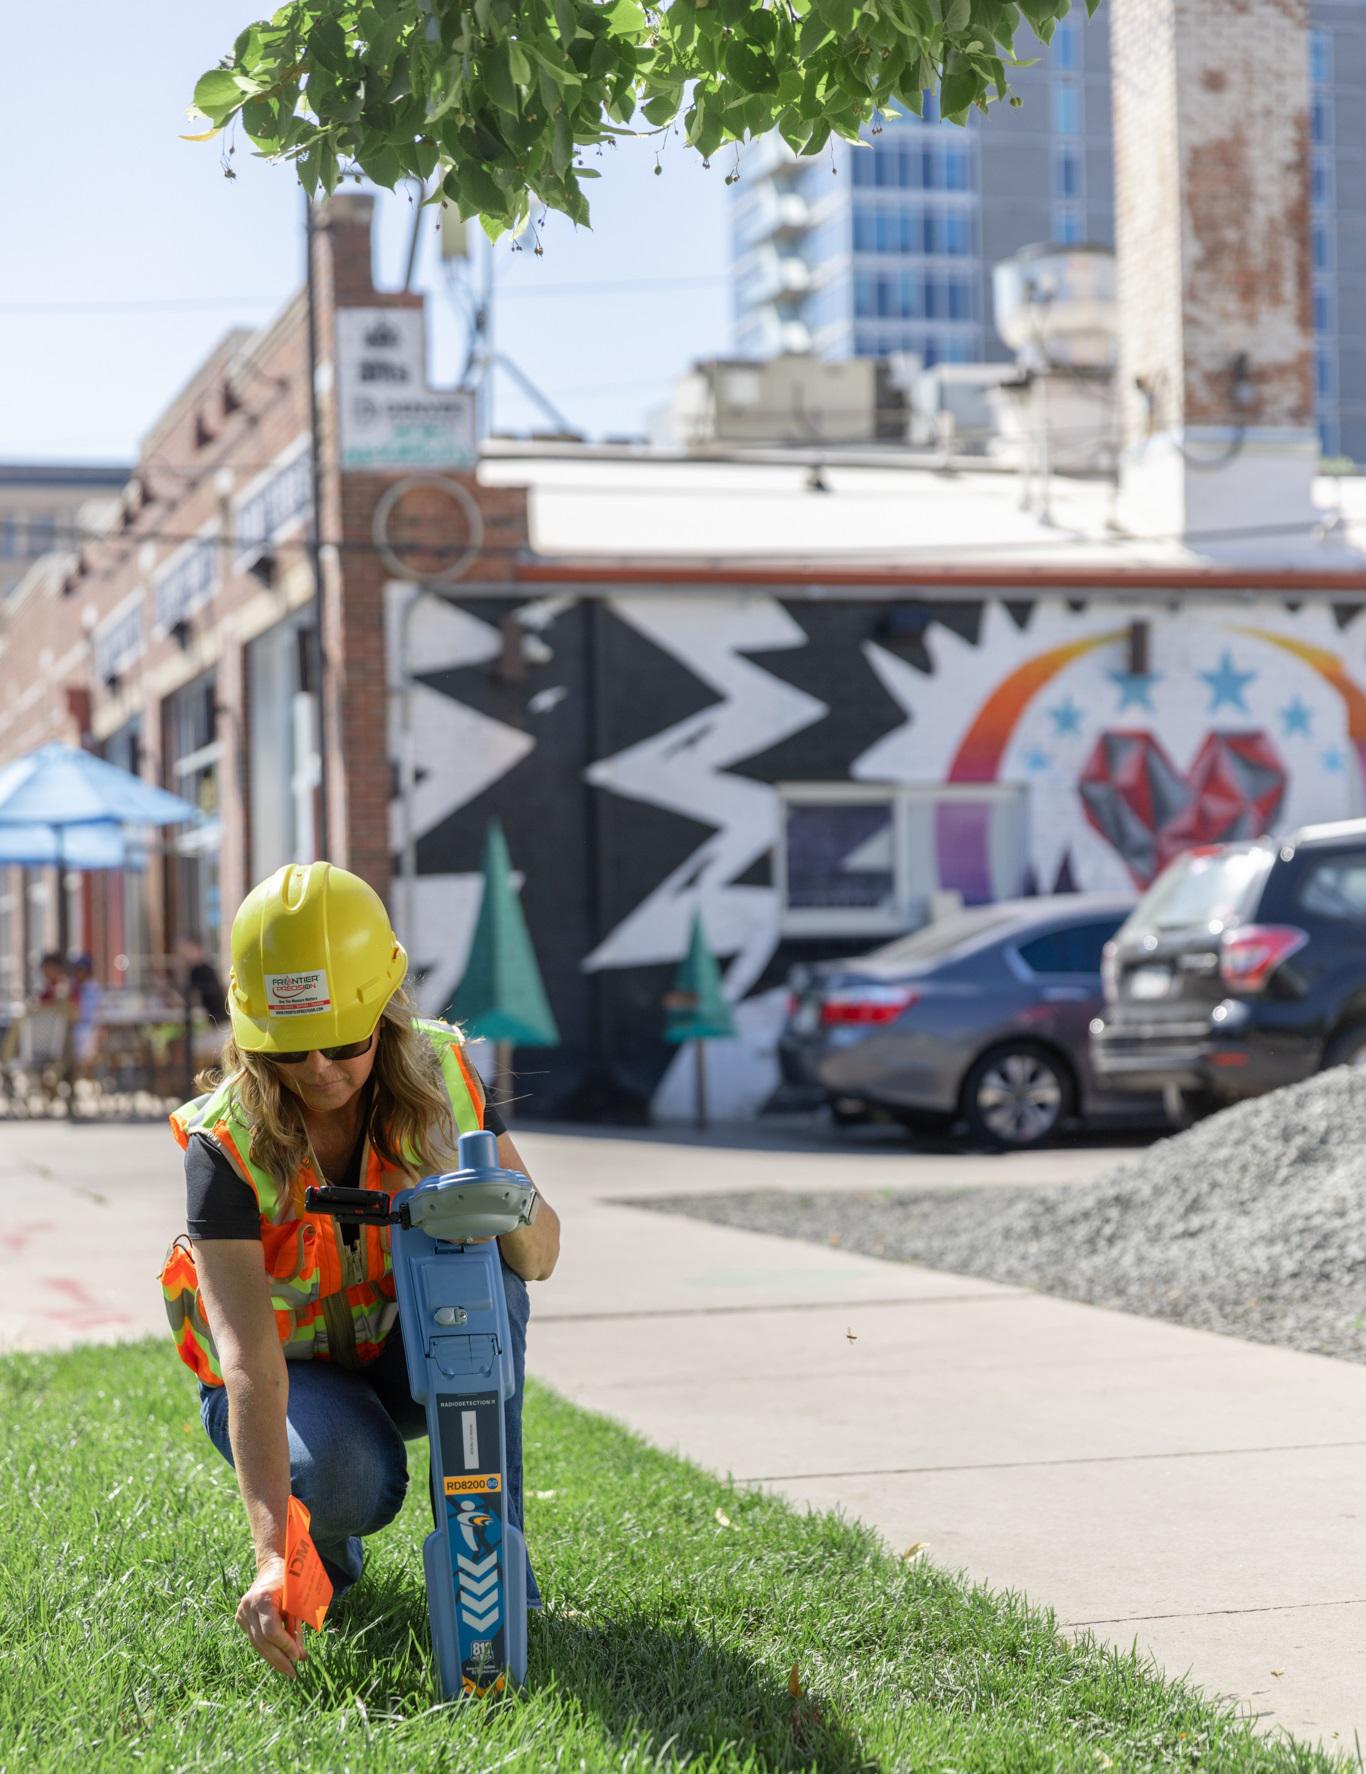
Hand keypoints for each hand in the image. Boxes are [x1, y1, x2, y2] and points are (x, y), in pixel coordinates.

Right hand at [236, 1556, 305, 1678]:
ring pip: (256, 1643)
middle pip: (262, 1641)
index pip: (271, 1631)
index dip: (284, 1646)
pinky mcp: (240, 1618)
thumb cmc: (290, 1582)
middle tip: (293, 1673)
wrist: (272, 1567)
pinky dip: (267, 1649)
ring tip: (288, 1669)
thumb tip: (299, 1656)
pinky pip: (254, 1638)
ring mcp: (241, 1613)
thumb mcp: (297, 1601)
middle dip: (279, 1659)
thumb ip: (296, 1627)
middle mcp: (248, 1607)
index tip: (297, 1657)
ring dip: (273, 1658)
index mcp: (263, 1599)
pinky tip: (278, 1657)